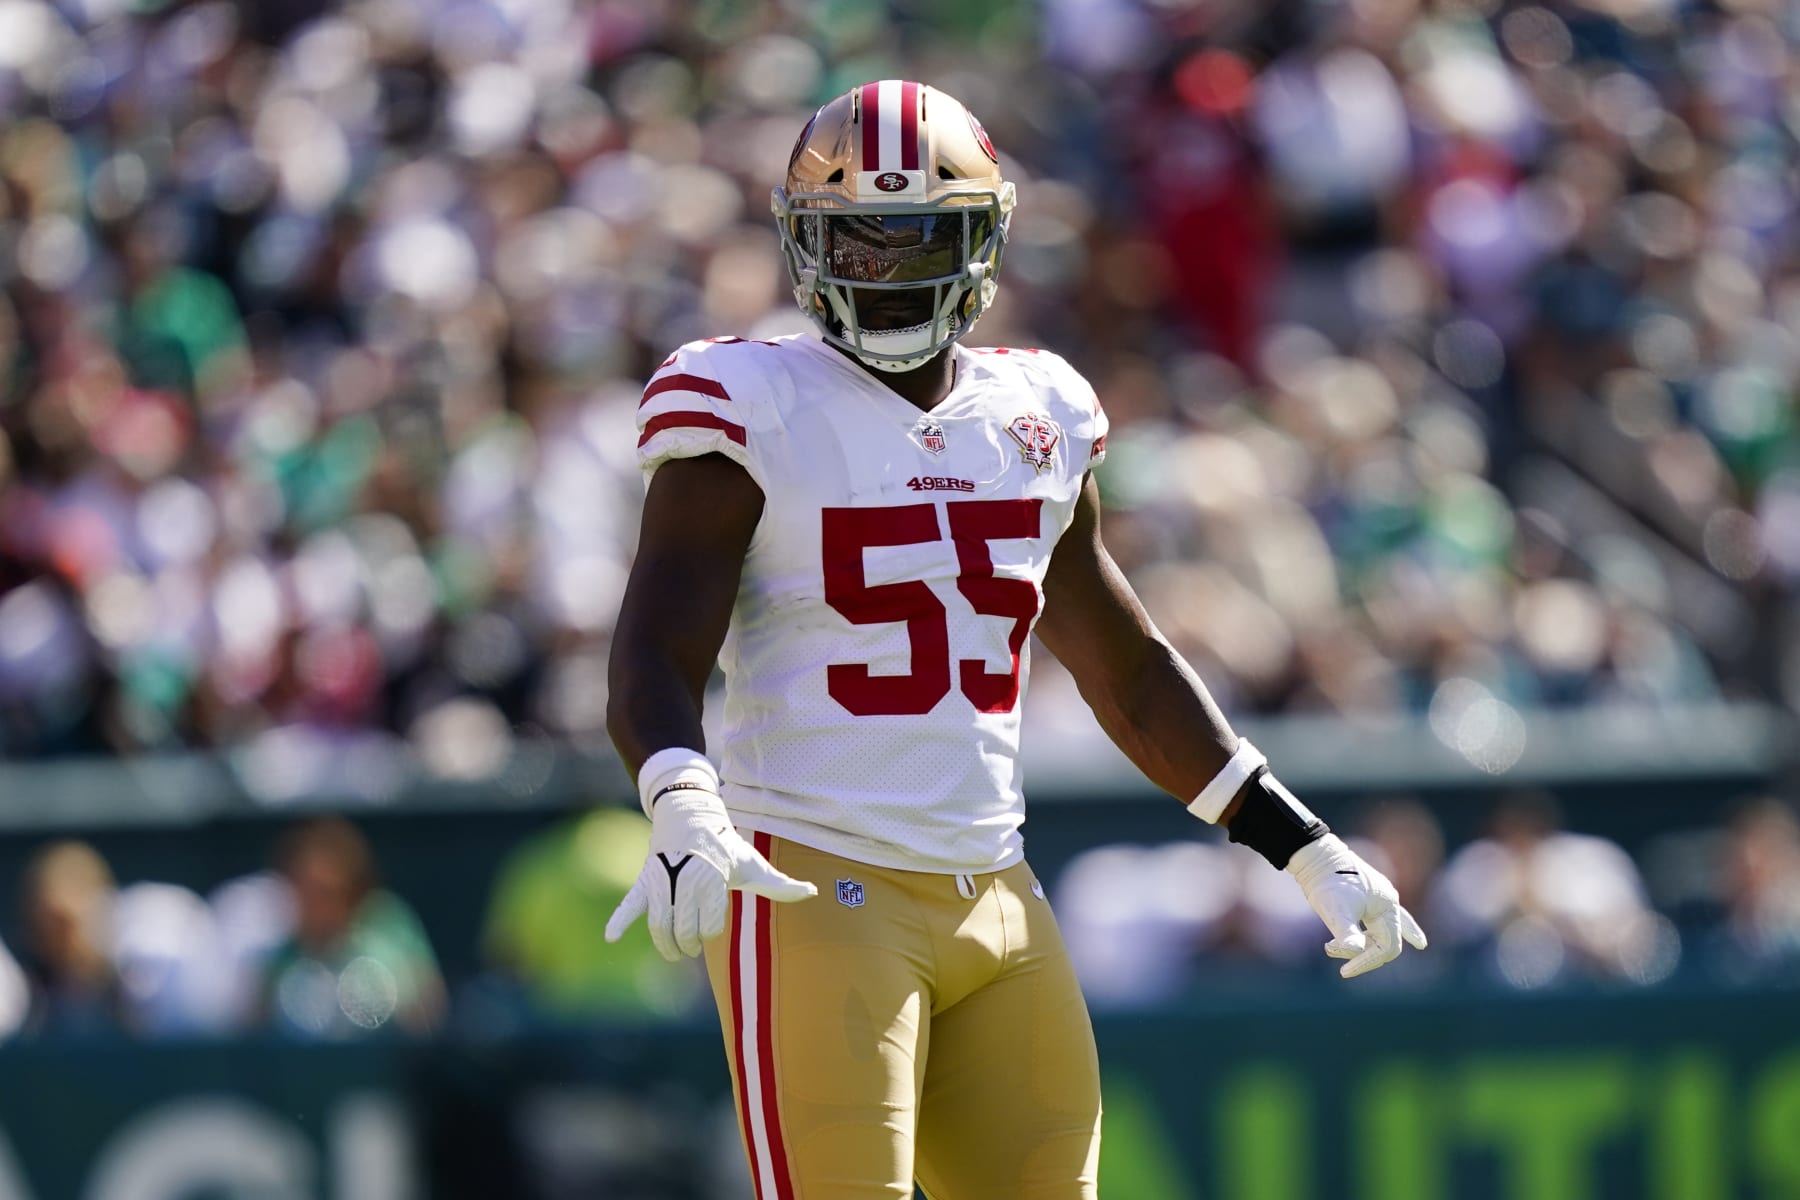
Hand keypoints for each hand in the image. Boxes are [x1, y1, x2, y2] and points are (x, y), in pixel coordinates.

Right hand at [604, 785, 816, 960]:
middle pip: (684, 929)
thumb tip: (813, 892)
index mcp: (712, 880)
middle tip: (692, 949)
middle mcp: (686, 881)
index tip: (712, 931)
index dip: (711, 933)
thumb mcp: (752, 863)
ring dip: (665, 945)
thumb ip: (779, 885)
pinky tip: (611, 937)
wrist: (691, 818)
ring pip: (659, 925)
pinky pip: (629, 903)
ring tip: (673, 954)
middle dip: (689, 945)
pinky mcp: (645, 881)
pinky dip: (619, 920)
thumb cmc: (725, 847)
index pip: (709, 925)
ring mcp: (662, 881)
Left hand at [1287, 835, 1427, 977]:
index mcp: (1388, 906)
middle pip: (1388, 941)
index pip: (1387, 947)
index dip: (1367, 962)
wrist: (1315, 855)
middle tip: (1347, 969)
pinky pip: (1377, 920)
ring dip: (1364, 947)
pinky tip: (1384, 940)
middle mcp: (1388, 902)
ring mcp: (1378, 898)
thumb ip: (1347, 933)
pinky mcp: (1365, 896)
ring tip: (1340, 950)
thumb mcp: (1336, 910)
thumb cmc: (1328, 882)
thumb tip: (1352, 951)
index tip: (1343, 972)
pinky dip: (1374, 934)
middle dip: (1368, 956)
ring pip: (1385, 930)